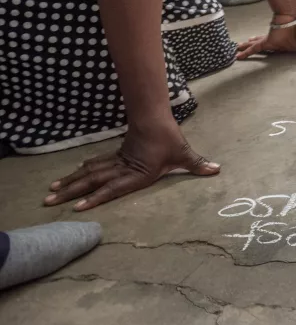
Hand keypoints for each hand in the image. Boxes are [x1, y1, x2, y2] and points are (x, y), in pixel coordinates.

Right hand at [44, 121, 218, 210]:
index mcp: (136, 174)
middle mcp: (122, 169)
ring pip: (90, 173)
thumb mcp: (184, 154)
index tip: (76, 207)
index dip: (95, 198)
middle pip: (92, 181)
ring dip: (72, 182)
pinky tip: (74, 173)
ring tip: (51, 192)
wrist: (156, 117)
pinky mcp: (116, 156)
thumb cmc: (170, 139)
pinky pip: (96, 164)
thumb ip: (198, 164)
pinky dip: (84, 170)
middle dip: (71, 192)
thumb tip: (217, 170)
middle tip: (49, 201)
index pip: (112, 188)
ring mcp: (116, 162)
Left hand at [236, 10, 295, 60]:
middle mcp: (281, 46)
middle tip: (245, 55)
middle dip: (257, 52)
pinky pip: (256, 48)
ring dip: (248, 49)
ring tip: (237, 53)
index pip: (282, 56)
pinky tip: (238, 57)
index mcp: (292, 48)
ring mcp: (274, 43)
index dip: (276, 59)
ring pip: (258, 48)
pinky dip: (247, 52)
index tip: (270, 63)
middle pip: (267, 52)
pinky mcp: (268, 40)